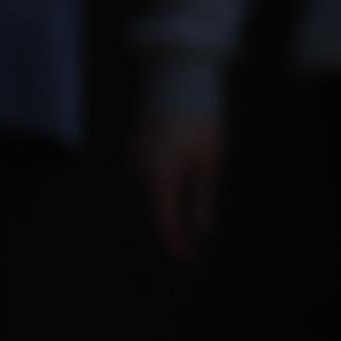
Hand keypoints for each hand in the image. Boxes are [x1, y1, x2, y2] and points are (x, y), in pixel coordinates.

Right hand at [138, 115, 225, 262]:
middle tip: (187, 251)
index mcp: (160, 172)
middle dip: (168, 232)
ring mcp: (131, 160)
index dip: (174, 243)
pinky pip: (141, 185)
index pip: (163, 219)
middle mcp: (138, 169)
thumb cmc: (200, 119)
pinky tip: (170, 205)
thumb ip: (202, 198)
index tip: (188, 260)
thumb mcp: (209, 161)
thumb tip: (201, 232)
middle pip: (150, 213)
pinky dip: (154, 199)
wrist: (180, 80)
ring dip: (161, 216)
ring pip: (143, 200)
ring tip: (181, 232)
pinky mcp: (131, 153)